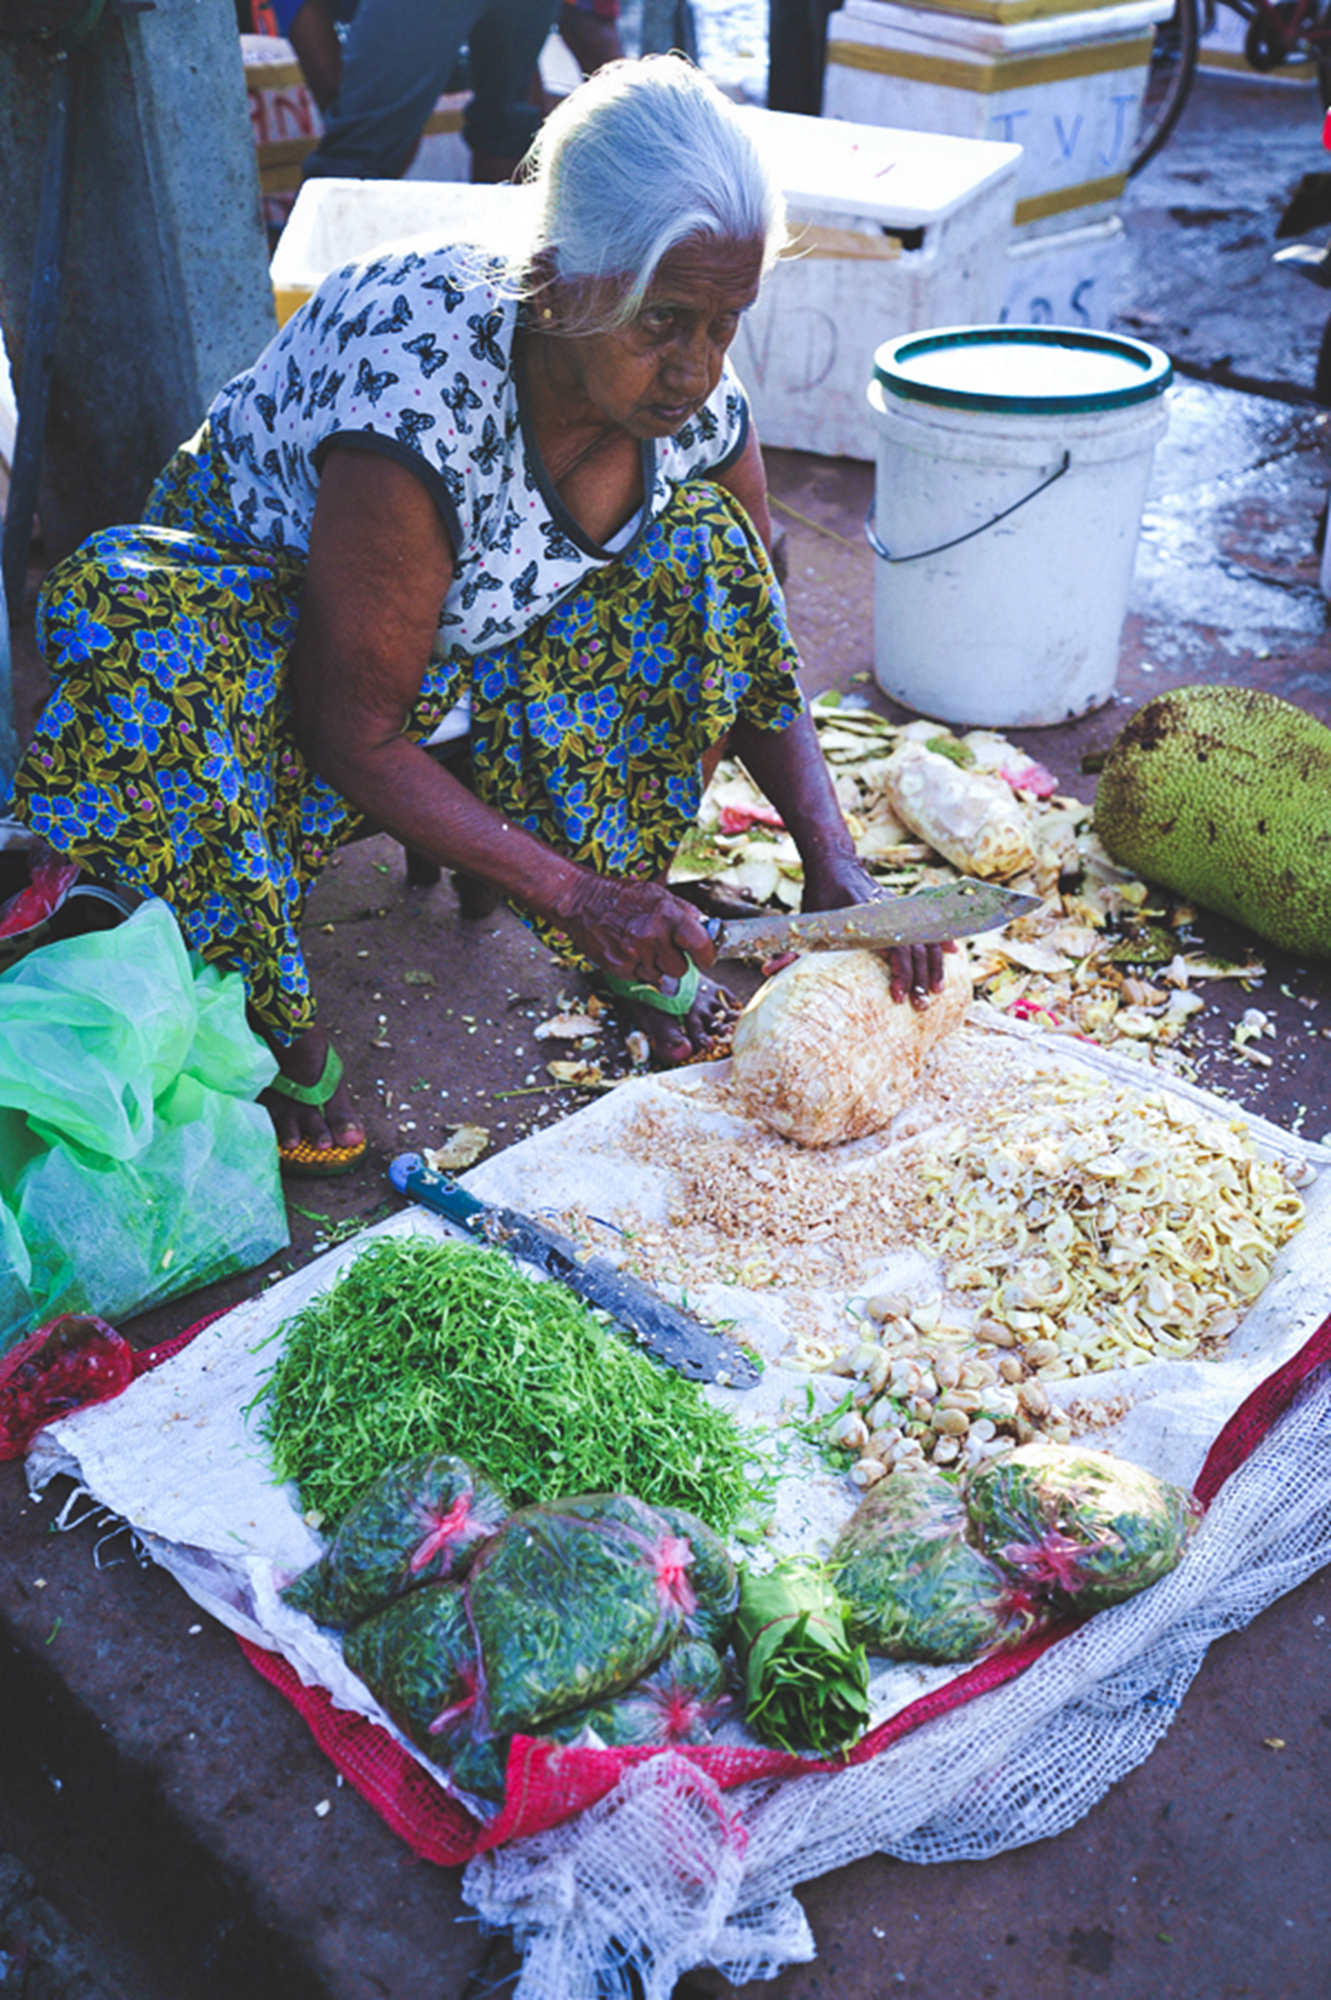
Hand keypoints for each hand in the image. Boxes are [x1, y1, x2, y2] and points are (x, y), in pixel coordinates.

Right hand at [559, 873, 716, 986]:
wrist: (582, 901)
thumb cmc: (621, 896)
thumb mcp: (658, 894)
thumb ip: (684, 911)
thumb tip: (706, 927)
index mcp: (667, 915)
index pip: (701, 945)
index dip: (707, 955)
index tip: (705, 957)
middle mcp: (652, 936)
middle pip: (681, 969)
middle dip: (676, 961)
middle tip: (664, 948)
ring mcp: (634, 954)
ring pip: (661, 977)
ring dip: (656, 966)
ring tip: (642, 946)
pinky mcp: (619, 967)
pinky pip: (641, 978)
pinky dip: (638, 968)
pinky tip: (629, 952)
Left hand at [799, 851, 951, 1012]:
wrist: (834, 864)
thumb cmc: (818, 897)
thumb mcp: (805, 922)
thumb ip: (789, 947)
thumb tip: (768, 971)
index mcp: (866, 917)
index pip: (892, 947)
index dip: (899, 972)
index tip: (897, 996)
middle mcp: (888, 912)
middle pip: (915, 947)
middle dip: (921, 978)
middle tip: (921, 1006)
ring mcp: (898, 909)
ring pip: (925, 938)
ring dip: (934, 965)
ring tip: (937, 992)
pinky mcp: (902, 908)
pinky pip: (928, 925)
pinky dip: (940, 940)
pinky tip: (953, 955)